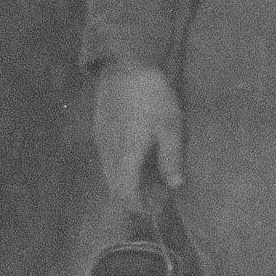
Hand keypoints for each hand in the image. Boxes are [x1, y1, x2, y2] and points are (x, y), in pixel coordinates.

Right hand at [90, 61, 182, 205]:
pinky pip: (108, 160)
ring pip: (110, 174)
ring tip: (153, 175)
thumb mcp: (170, 127)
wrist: (124, 66)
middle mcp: (108, 154)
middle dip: (135, 197)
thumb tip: (175, 186)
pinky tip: (140, 157)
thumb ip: (171, 158)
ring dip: (128, 182)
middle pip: (116, 188)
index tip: (157, 208)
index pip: (126, 194)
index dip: (140, 206)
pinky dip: (122, 168)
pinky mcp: (99, 132)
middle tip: (160, 193)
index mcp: (125, 156)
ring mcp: (101, 142)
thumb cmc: (152, 96)